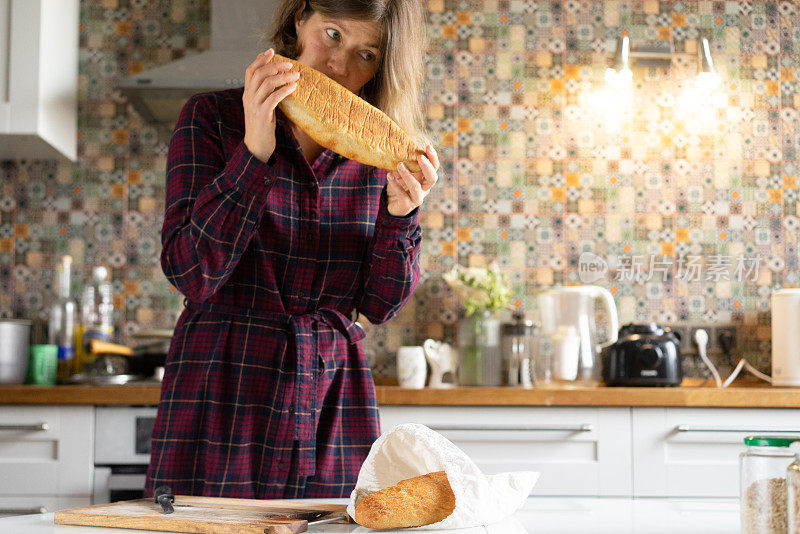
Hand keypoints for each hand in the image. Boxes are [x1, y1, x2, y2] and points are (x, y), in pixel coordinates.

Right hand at [242, 48, 299, 162]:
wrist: (256, 147)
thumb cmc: (262, 127)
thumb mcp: (261, 108)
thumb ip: (266, 95)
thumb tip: (279, 83)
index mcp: (247, 94)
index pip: (250, 71)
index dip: (260, 59)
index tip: (272, 51)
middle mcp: (248, 97)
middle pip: (259, 74)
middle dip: (275, 66)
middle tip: (290, 64)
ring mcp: (254, 106)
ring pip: (266, 84)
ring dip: (283, 77)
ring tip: (296, 75)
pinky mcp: (262, 115)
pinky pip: (273, 98)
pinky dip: (284, 90)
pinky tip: (294, 87)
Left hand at [386, 145, 439, 216]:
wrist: (393, 204)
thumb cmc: (400, 185)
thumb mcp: (403, 173)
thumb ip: (404, 164)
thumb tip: (398, 149)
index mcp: (426, 179)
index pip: (434, 167)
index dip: (433, 157)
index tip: (428, 146)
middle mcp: (425, 189)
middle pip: (432, 178)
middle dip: (427, 167)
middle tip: (419, 157)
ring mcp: (417, 198)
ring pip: (415, 187)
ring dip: (407, 175)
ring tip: (399, 164)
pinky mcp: (407, 205)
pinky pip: (402, 194)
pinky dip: (395, 184)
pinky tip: (389, 175)